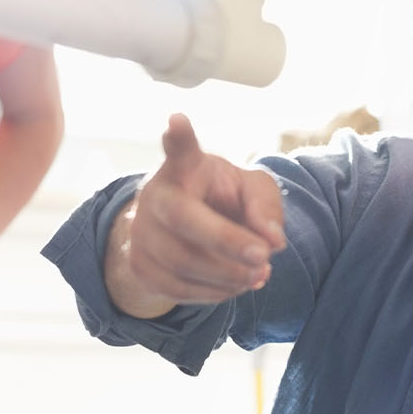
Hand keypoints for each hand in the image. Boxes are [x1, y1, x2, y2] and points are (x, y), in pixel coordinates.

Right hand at [110, 114, 285, 315]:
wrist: (182, 231)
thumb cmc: (222, 200)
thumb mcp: (251, 190)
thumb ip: (266, 206)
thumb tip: (273, 242)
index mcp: (184, 168)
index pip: (180, 150)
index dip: (178, 137)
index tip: (177, 120)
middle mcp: (155, 195)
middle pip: (185, 219)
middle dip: (227, 241)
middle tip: (264, 257)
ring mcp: (141, 232)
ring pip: (182, 262)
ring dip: (228, 275)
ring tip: (259, 274)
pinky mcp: (139, 266)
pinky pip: (178, 289)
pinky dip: (215, 293)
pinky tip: (237, 285)